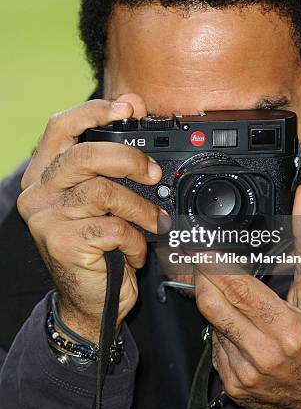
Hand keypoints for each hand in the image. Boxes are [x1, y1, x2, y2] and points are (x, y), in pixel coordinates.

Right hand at [17, 94, 169, 341]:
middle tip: (153, 173)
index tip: (129, 108)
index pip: (61, 127)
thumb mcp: (101, 198)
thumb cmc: (96, 245)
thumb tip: (134, 111)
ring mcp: (47, 219)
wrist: (88, 301)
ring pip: (104, 192)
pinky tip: (134, 249)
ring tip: (152, 221)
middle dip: (130, 160)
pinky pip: (113, 227)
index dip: (95, 111)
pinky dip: (134, 238)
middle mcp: (39, 193)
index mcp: (45, 174)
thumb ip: (109, 160)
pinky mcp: (63, 244)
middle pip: (86, 156)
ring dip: (140, 207)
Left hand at [194, 184, 300, 408]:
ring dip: (215, 304)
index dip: (214, 264)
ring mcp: (244, 374)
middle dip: (202, 278)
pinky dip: (221, 330)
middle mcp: (262, 354)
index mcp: (286, 328)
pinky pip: (214, 348)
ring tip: (233, 296)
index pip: (236, 288)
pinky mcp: (234, 386)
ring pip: (210, 324)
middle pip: (211, 305)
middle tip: (202, 261)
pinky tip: (239, 325)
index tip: (203, 248)